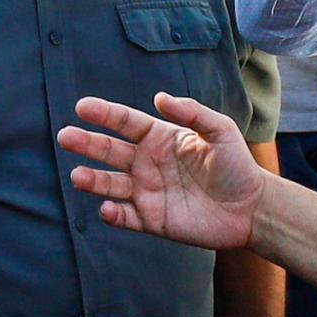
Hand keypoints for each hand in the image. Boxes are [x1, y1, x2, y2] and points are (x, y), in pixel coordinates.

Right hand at [59, 91, 272, 254]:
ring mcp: (147, 192)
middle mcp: (147, 163)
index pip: (125, 122)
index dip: (104, 114)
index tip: (83, 107)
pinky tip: (107, 209)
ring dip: (92, 180)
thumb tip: (158, 97)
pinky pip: (125, 216)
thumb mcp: (220, 131)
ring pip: (110, 184)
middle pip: (109, 151)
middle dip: (86, 143)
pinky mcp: (151, 219)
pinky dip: (113, 214)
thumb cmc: (237, 166)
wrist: (251, 209)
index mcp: (159, 138)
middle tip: (65, 136)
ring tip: (78, 176)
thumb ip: (192, 112)